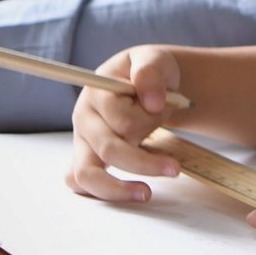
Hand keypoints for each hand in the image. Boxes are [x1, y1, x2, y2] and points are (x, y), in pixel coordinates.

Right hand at [66, 46, 184, 202]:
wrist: (144, 83)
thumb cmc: (148, 73)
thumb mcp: (154, 60)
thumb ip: (150, 72)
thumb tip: (152, 101)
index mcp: (96, 92)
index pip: (122, 120)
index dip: (149, 120)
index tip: (169, 111)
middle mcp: (84, 118)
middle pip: (108, 150)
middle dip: (145, 162)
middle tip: (175, 168)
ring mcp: (83, 141)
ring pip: (86, 175)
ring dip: (117, 189)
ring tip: (146, 194)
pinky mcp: (86, 157)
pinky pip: (80, 183)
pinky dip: (99, 192)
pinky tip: (126, 193)